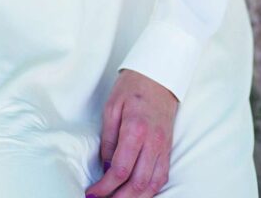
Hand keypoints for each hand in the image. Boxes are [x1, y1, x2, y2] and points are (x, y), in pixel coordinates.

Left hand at [85, 68, 178, 197]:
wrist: (159, 75)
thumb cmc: (133, 87)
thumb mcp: (112, 107)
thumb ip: (108, 139)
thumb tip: (106, 168)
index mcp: (135, 129)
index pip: (121, 169)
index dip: (105, 187)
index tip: (92, 193)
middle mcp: (153, 142)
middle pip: (138, 184)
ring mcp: (163, 147)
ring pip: (152, 185)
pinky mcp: (168, 148)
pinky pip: (161, 177)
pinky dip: (149, 190)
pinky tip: (137, 193)